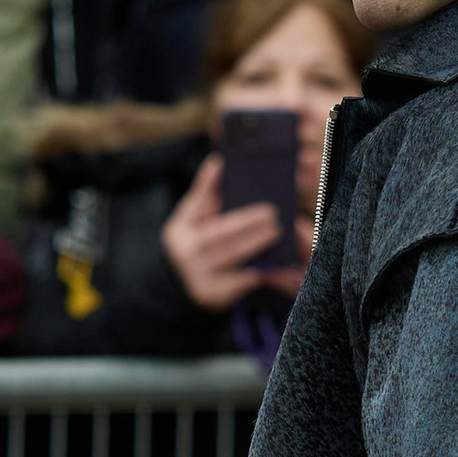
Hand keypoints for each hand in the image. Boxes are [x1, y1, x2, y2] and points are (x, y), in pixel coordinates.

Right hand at [161, 151, 300, 312]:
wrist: (182, 285)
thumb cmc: (193, 241)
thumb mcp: (191, 216)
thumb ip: (205, 191)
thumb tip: (218, 161)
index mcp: (180, 230)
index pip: (200, 208)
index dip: (214, 192)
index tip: (238, 183)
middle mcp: (186, 254)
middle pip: (219, 236)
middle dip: (246, 225)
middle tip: (272, 216)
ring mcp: (199, 277)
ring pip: (231, 257)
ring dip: (255, 244)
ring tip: (276, 232)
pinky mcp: (214, 295)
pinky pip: (241, 281)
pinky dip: (261, 272)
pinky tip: (277, 264)